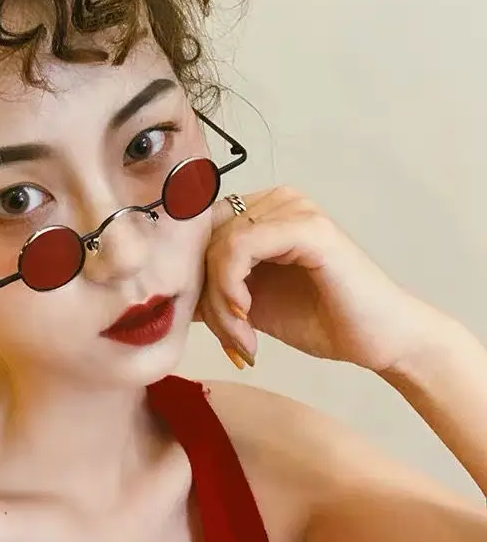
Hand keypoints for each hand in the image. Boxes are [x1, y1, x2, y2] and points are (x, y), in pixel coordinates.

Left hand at [194, 186, 439, 371]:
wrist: (379, 341)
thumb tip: (162, 291)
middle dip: (207, 297)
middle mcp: (275, 199)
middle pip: (203, 239)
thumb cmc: (319, 319)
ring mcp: (293, 208)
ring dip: (221, 302)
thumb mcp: (247, 302)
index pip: (198, 232)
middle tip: (232, 339)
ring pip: (218, 245)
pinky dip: (232, 285)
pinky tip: (249, 316)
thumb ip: (210, 287)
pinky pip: (240, 245)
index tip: (209, 323)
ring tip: (243, 339)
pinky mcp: (307, 226)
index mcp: (260, 211)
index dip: (193, 277)